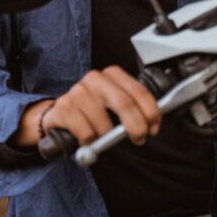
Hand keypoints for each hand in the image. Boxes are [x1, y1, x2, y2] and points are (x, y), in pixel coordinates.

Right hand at [43, 66, 160, 146]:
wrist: (62, 114)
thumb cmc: (94, 111)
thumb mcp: (115, 104)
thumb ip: (134, 108)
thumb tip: (154, 122)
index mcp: (112, 74)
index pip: (139, 92)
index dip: (150, 112)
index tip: (154, 128)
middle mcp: (95, 79)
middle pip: (123, 104)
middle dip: (136, 126)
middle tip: (139, 139)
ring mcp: (77, 92)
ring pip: (103, 124)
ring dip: (107, 138)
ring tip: (103, 138)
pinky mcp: (64, 107)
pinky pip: (86, 133)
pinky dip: (90, 141)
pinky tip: (87, 138)